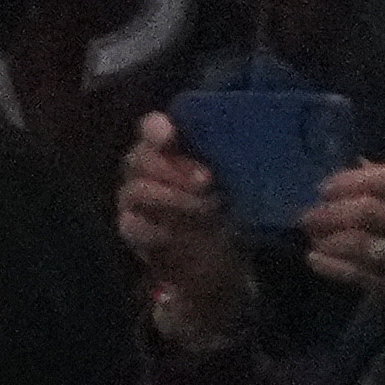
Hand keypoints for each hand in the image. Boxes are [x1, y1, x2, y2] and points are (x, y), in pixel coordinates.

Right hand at [122, 113, 256, 355]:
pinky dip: (160, 229)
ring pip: (136, 191)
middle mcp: (144, 168)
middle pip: (141, 158)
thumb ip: (233, 158)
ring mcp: (132, 199)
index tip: (171, 136)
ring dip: (172, 198)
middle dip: (175, 168)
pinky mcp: (130, 229)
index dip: (156, 129)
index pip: (150, 128)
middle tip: (208, 180)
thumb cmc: (230, 205)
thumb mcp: (239, 178)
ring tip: (207, 207)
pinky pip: (134, 226)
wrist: (218, 256)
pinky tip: (183, 232)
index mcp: (169, 146)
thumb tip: (254, 141)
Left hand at [303, 159, 384, 344]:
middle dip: (332, 211)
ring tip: (311, 235)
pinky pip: (359, 275)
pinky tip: (315, 259)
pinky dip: (332, 265)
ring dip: (328, 238)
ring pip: (361, 244)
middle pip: (372, 210)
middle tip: (307, 214)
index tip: (326, 186)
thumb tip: (358, 166)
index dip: (354, 180)